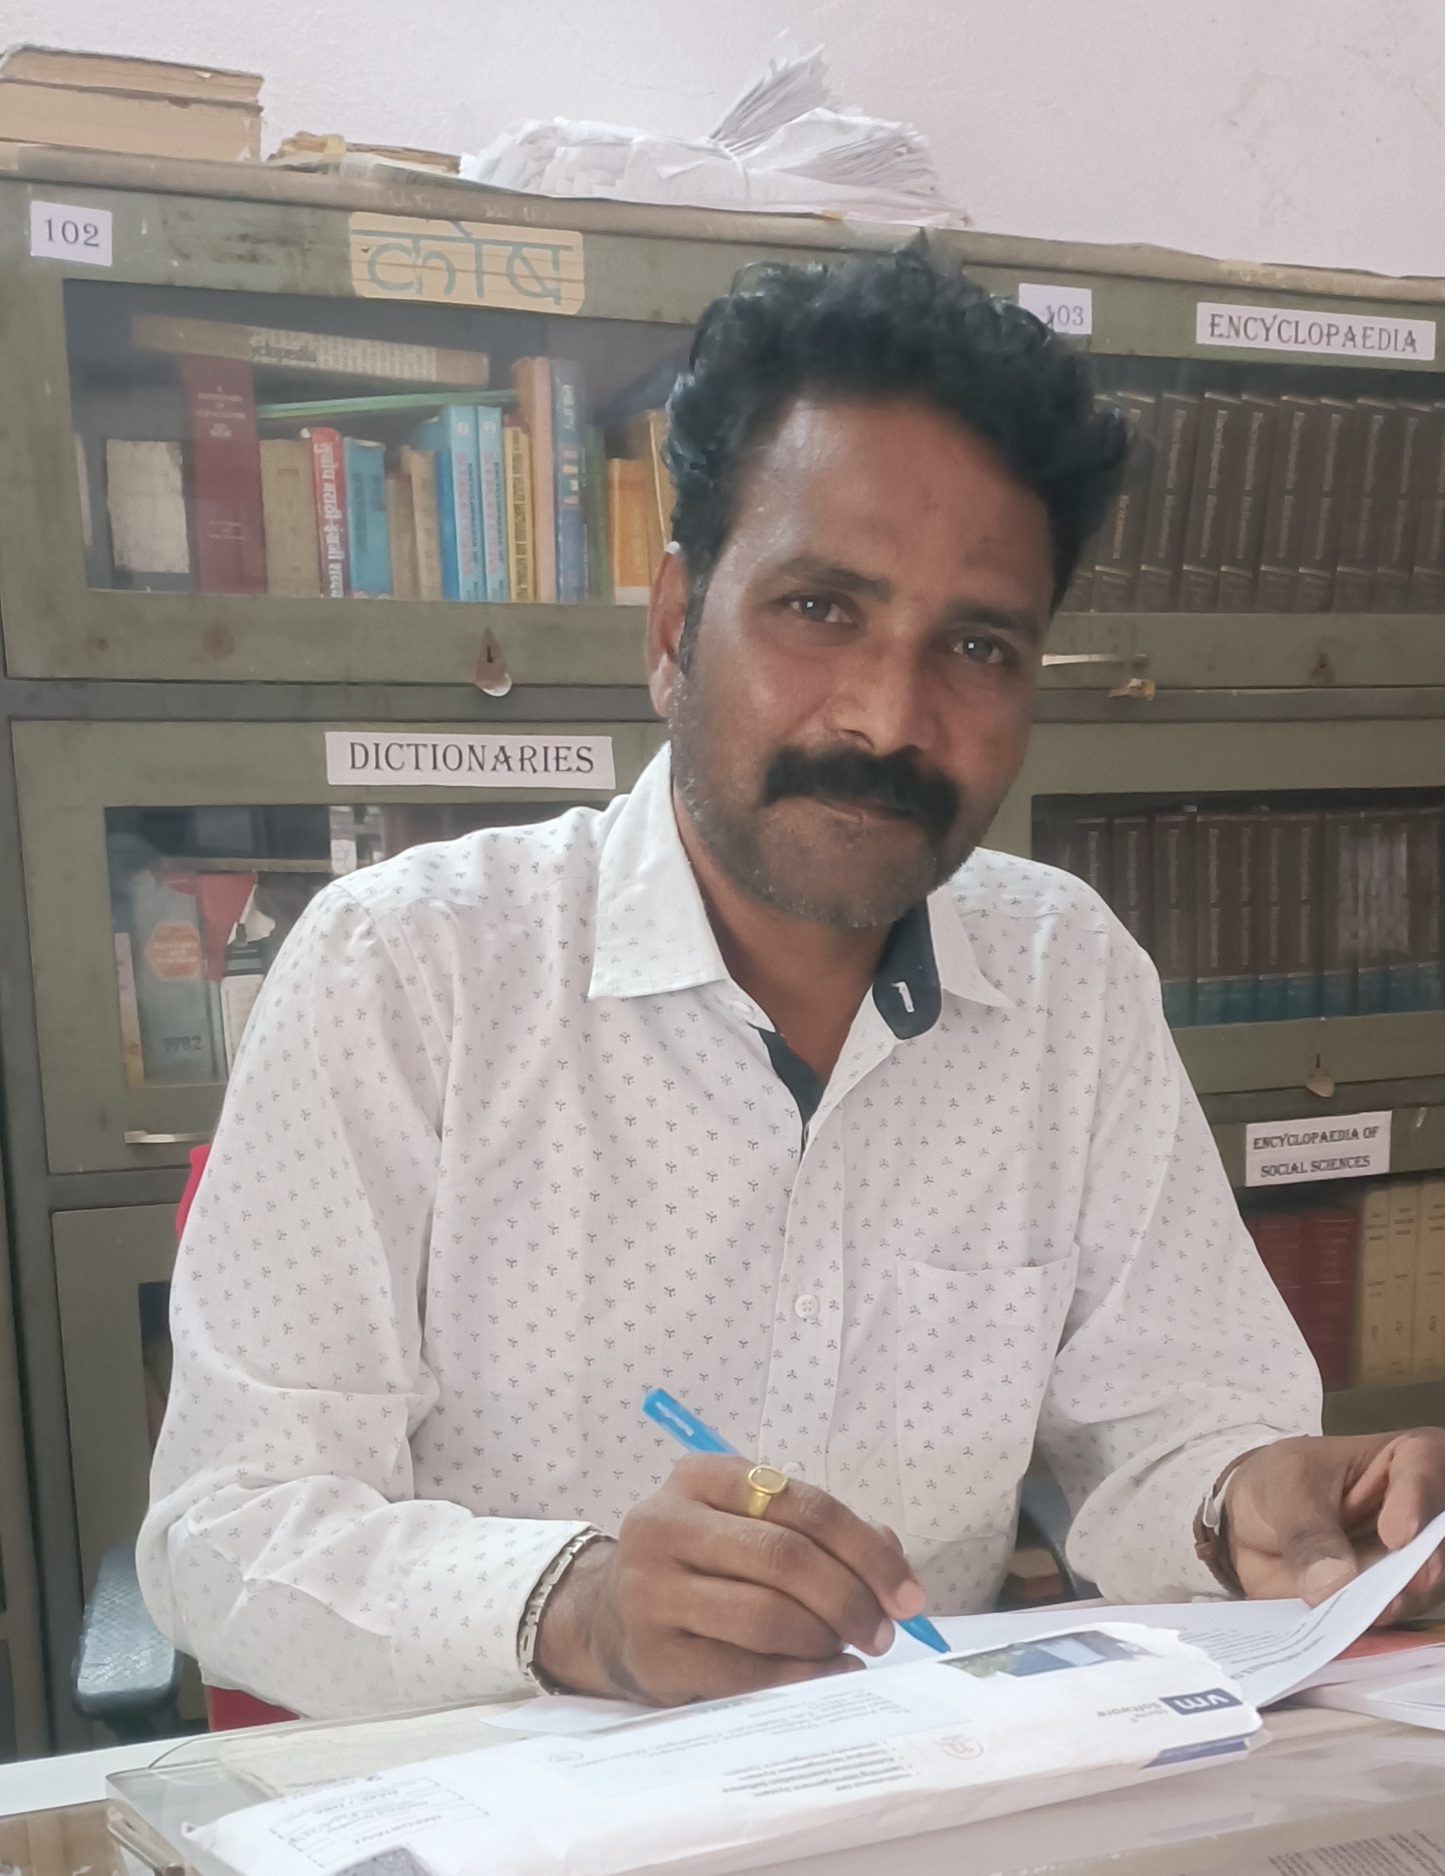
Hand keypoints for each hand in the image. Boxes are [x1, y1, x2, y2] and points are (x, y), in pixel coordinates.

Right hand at [535, 1456, 926, 1704]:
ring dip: (825, 1640)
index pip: (802, 1503)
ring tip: (850, 1650)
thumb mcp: (748, 1528)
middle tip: (882, 1631)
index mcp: (699, 1477)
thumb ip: (820, 1533)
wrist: (608, 1617)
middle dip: (851, 1598)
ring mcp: (651, 1589)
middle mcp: (666, 1523)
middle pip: (785, 1557)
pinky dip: (799, 1677)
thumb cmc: (701, 1565)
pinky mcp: (652, 1653)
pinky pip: (742, 1670)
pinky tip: (827, 1675)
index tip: (908, 1594)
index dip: (866, 1550)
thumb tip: (893, 1559)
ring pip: (765, 1615)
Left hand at [1225, 1429, 1444, 1616]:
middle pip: (1435, 1540)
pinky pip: (1383, 1621)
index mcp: (1400, 1463)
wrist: (1249, 1524)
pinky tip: (1345, 1632)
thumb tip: (1333, 1584)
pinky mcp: (1382, 1602)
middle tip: (1391, 1592)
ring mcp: (1402, 1565)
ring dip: (1390, 1606)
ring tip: (1363, 1616)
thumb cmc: (1277, 1485)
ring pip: (1418, 1589)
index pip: (1426, 1468)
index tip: (1397, 1533)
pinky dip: (1365, 1630)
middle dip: (1418, 1567)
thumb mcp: (1285, 1490)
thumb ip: (1307, 1532)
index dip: (1418, 1500)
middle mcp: (1416, 1518)